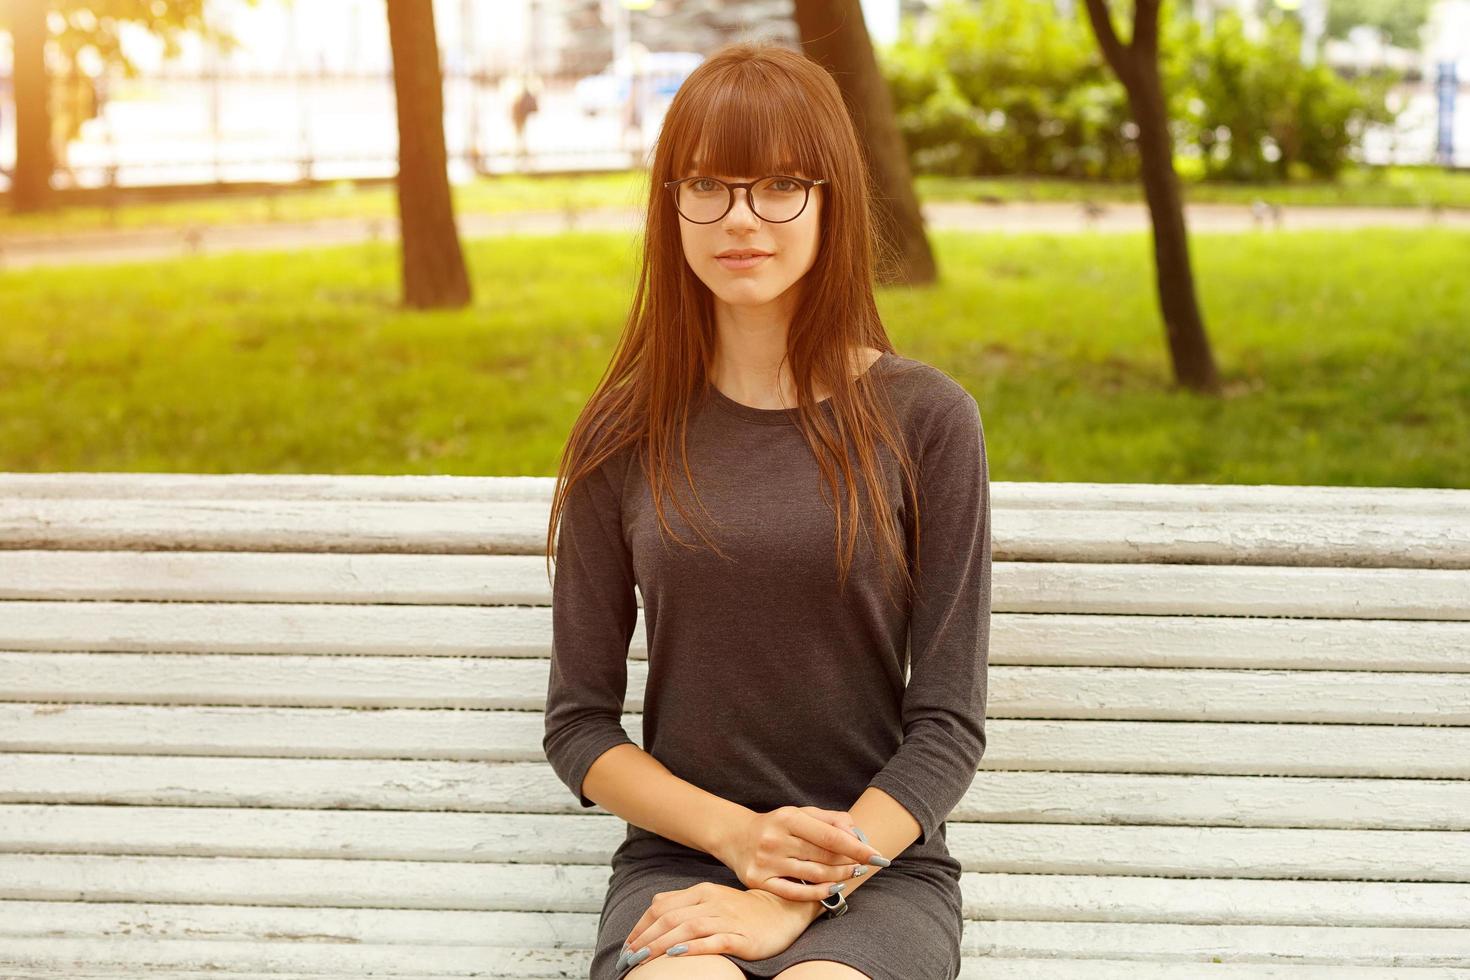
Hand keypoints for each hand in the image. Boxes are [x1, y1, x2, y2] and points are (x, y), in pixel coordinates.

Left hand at [618, 882, 814, 968]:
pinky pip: (714, 941)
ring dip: (661, 944)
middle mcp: (711, 903)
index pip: (662, 907)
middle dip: (645, 939)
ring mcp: (727, 919)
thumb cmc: (742, 909)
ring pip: (687, 929)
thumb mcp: (711, 898)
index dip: (641, 927)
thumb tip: (654, 907)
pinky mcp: (741, 937)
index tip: (627, 946)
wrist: (782, 912)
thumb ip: (683, 901)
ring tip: (643, 959)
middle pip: (670, 919)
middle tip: (628, 958)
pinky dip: (693, 947)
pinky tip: (677, 954)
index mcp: (701, 892)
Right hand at [715, 805, 887, 902]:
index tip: (878, 855)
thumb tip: (857, 834)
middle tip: (867, 865)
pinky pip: (795, 892)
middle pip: (824, 857)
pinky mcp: (758, 881)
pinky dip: (819, 893)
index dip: (857, 847)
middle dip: (851, 862)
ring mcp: (766, 862)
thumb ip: (830, 820)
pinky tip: (834, 889)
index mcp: (788, 818)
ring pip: (813, 875)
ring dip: (839, 877)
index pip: (830, 836)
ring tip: (853, 874)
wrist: (735, 836)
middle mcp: (775, 839)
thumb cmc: (776, 825)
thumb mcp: (800, 814)